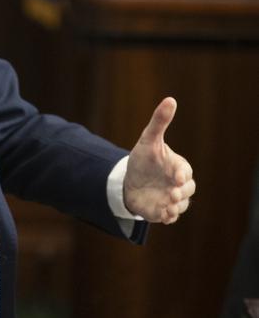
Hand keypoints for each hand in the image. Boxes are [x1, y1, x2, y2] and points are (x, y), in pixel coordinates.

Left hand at [123, 97, 194, 223]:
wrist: (131, 180)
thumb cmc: (144, 158)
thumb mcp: (149, 139)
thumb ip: (159, 122)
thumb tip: (170, 99)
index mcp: (178, 166)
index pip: (185, 170)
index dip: (182, 174)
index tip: (176, 177)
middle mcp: (178, 184)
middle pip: (187, 190)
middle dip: (181, 193)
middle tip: (171, 194)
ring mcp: (171, 199)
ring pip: (180, 205)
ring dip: (175, 208)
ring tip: (167, 208)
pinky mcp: (163, 211)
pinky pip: (170, 217)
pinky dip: (168, 217)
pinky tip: (163, 216)